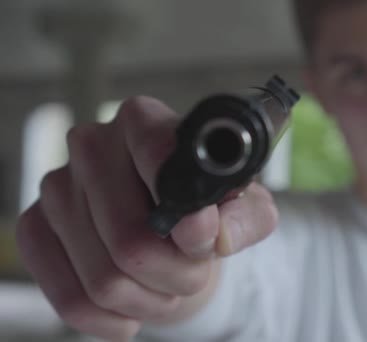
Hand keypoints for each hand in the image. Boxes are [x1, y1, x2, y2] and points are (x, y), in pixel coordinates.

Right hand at [15, 96, 277, 340]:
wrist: (169, 229)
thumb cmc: (207, 209)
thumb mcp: (244, 206)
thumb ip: (242, 215)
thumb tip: (209, 231)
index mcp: (144, 120)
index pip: (157, 154)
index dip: (188, 214)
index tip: (206, 241)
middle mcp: (91, 144)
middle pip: (131, 240)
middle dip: (178, 274)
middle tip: (195, 272)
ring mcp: (56, 187)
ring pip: (104, 281)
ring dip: (150, 300)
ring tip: (168, 285)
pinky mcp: (34, 227)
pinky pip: (71, 300)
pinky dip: (110, 319)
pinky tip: (133, 308)